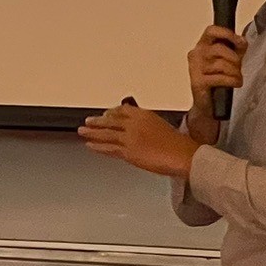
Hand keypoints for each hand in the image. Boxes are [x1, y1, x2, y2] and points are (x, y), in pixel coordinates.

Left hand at [77, 101, 198, 178]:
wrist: (183, 155)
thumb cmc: (178, 144)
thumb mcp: (161, 126)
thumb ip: (147, 124)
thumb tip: (139, 127)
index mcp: (143, 114)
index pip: (121, 111)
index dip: (111, 113)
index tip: (105, 114)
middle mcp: (134, 123)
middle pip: (110, 121)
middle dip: (97, 121)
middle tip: (87, 121)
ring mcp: (129, 137)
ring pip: (106, 134)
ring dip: (92, 132)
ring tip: (82, 131)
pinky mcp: (128, 151)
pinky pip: (109, 148)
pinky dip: (98, 146)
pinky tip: (90, 145)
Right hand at [185, 25, 246, 143]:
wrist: (209, 103)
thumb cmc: (218, 79)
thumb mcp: (230, 59)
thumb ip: (236, 47)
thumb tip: (242, 40)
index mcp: (202, 45)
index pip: (211, 30)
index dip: (226, 33)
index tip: (238, 41)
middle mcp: (196, 54)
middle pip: (220, 49)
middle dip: (235, 59)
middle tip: (238, 67)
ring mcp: (195, 68)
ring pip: (222, 64)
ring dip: (235, 73)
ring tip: (235, 78)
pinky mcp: (198, 82)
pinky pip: (221, 78)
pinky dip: (232, 81)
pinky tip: (233, 83)